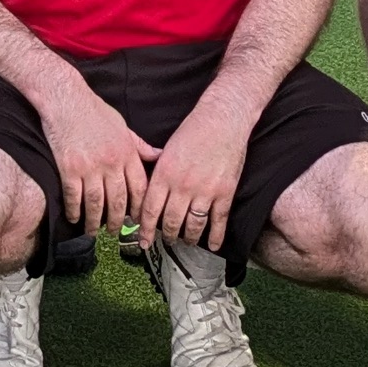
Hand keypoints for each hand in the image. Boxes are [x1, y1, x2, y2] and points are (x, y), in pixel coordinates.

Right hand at [34, 83, 158, 236]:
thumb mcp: (123, 126)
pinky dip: (75, 210)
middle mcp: (111, 162)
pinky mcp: (69, 168)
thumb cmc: (94, 111)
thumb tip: (159, 155)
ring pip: (96, 203)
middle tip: (116, 232)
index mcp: (127, 152)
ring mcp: (89, 166)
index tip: (137, 219)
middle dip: (118, 221)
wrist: (66, 99)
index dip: (139, 207)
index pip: (139, 187)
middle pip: (118, 200)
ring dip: (95, 221)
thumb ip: (139, 146)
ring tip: (93, 232)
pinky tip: (75, 218)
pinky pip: (74, 196)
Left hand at [138, 96, 255, 253]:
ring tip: (185, 241)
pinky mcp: (224, 193)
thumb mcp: (166, 150)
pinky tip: (212, 246)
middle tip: (165, 241)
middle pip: (171, 222)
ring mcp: (205, 191)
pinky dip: (215, 237)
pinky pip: (218, 221)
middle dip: (167, 236)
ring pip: (193, 225)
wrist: (223, 120)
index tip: (142, 240)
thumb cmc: (193, 130)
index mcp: (164, 174)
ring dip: (188, 238)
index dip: (145, 229)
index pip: (150, 210)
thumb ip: (157, 174)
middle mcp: (182, 186)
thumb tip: (145, 195)